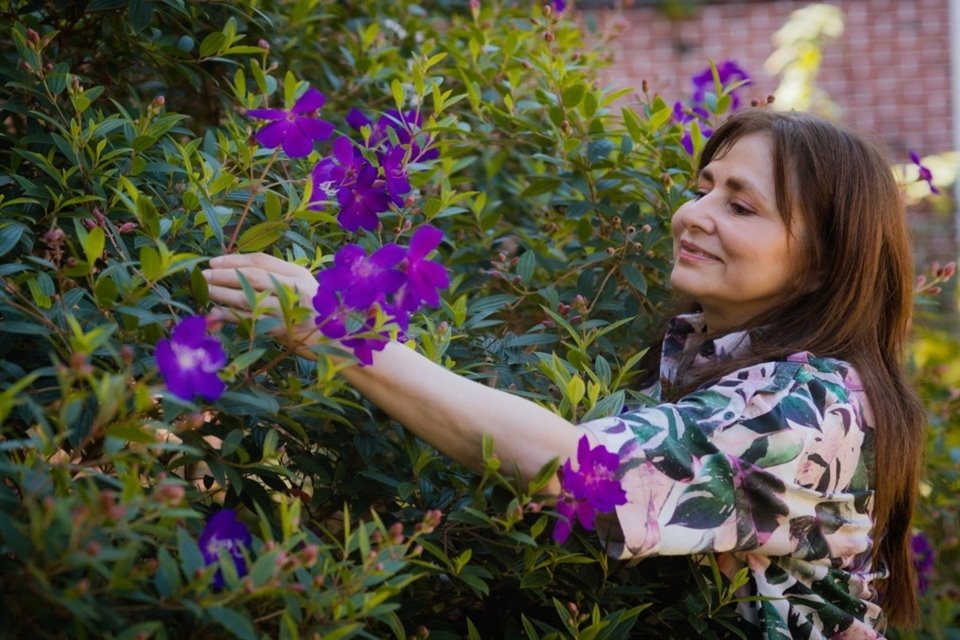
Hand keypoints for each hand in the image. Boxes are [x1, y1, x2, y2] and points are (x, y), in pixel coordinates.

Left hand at [203, 253, 321, 357]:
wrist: (337, 341)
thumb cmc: (314, 314)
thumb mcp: (301, 291)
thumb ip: (276, 283)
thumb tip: (236, 275)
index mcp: (299, 274)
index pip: (261, 261)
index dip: (234, 259)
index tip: (214, 261)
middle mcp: (295, 287)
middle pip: (252, 276)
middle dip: (224, 274)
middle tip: (203, 275)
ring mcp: (290, 308)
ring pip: (249, 297)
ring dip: (223, 293)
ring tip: (205, 290)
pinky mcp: (284, 328)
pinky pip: (251, 319)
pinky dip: (231, 315)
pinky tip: (216, 313)